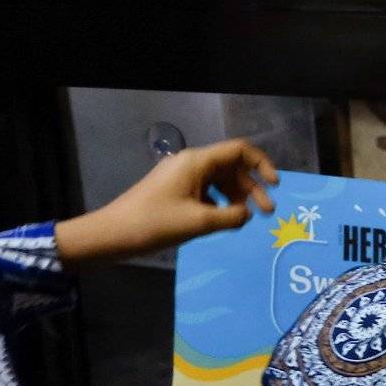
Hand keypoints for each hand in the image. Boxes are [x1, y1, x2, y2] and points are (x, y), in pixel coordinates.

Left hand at [56, 140, 278, 263]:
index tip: (275, 185)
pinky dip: (219, 202)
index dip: (262, 164)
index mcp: (197, 161)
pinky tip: (221, 220)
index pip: (239, 151)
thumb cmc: (155, 224)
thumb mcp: (200, 222)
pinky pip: (205, 190)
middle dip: (252, 188)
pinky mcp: (173, 190)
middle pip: (231, 167)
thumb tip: (247, 214)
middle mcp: (190, 163)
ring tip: (244, 219)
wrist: (111, 235)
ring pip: (219, 180)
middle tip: (267, 213)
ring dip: (236, 197)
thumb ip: (232, 216)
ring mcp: (180, 176)